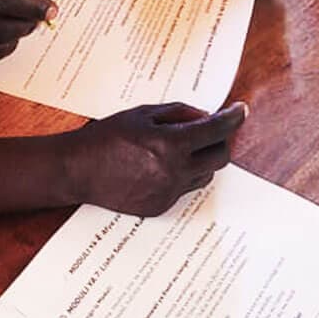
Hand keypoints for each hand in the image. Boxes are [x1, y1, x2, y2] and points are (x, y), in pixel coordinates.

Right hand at [66, 102, 246, 215]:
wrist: (77, 170)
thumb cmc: (106, 137)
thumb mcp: (142, 114)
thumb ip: (178, 113)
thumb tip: (206, 115)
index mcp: (170, 144)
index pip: (217, 131)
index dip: (233, 118)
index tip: (240, 110)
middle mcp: (174, 172)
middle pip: (220, 157)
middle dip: (222, 140)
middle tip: (214, 130)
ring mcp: (168, 193)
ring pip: (205, 175)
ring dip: (202, 159)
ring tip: (180, 147)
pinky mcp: (160, 207)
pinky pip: (183, 189)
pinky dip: (181, 175)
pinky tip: (160, 166)